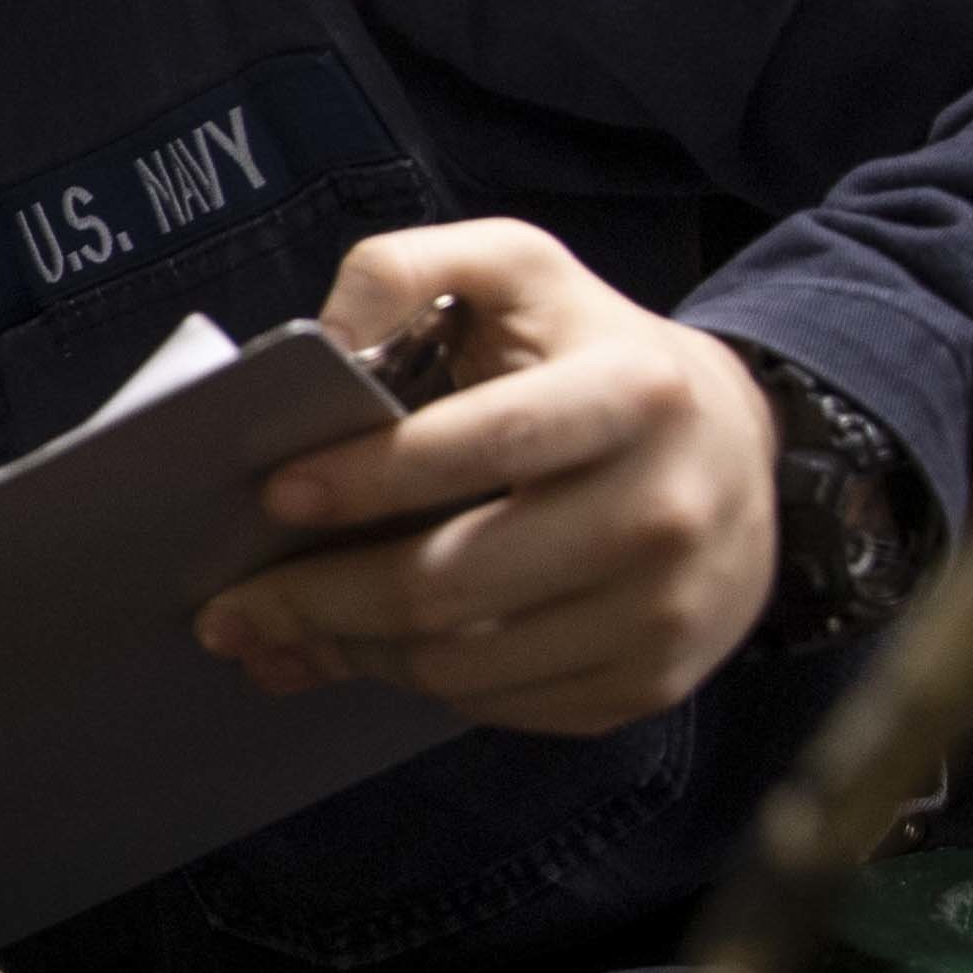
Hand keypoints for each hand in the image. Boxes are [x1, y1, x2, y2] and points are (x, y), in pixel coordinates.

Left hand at [191, 218, 779, 737]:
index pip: (479, 446)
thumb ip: (405, 267)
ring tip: (279, 629)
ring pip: (460, 664)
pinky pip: (499, 705)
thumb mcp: (517, 270)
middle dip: (316, 597)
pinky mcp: (650, 681)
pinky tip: (361, 653)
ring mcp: (662, 611)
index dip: (365, 478)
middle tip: (227, 607)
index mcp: (631, 394)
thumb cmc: (596, 356)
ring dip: (349, 650)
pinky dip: (412, 685)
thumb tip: (318, 339)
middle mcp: (661, 510)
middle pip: (449, 582)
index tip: (274, 496)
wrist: (745, 450)